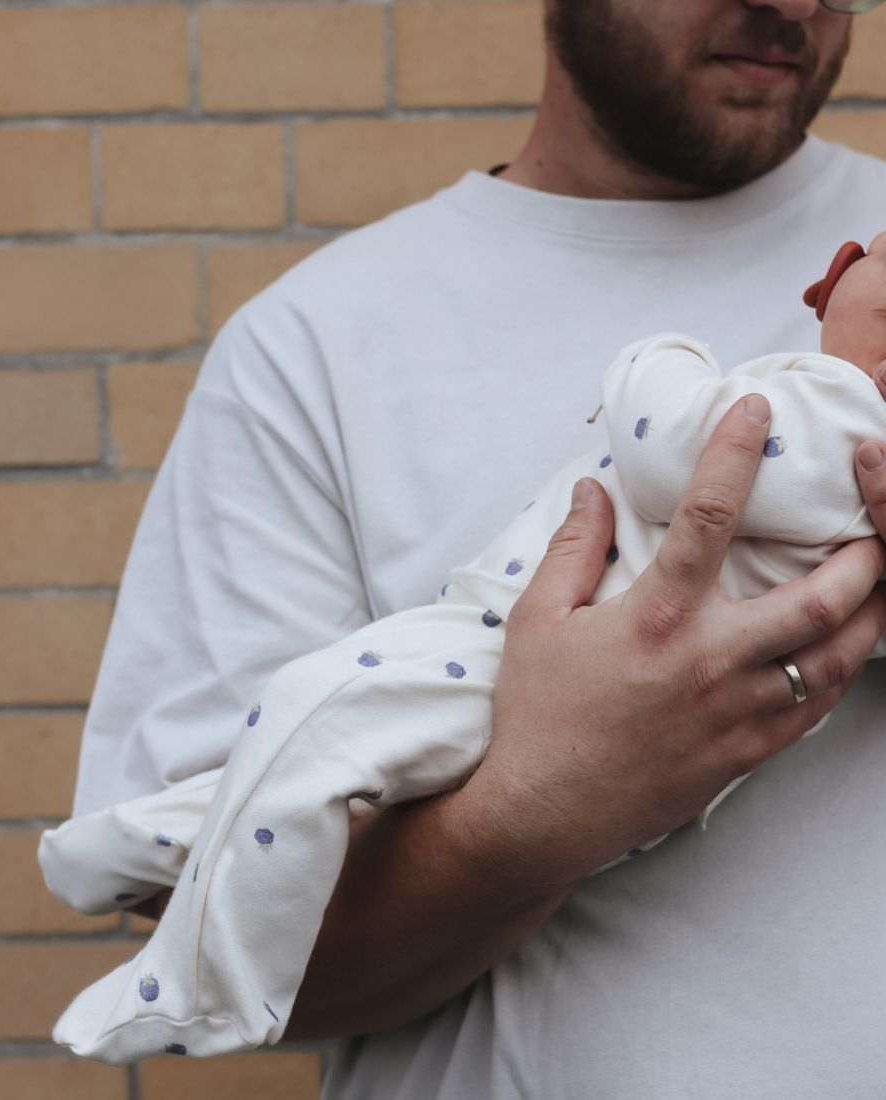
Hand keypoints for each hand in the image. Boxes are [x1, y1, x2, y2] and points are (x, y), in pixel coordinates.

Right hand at [465, 394, 885, 891]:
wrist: (545, 812)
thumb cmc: (538, 713)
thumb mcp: (537, 619)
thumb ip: (572, 548)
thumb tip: (591, 490)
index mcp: (658, 616)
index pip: (710, 516)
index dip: (737, 453)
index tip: (756, 412)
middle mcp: (712, 659)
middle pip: (821, 596)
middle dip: (863, 552)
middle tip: (868, 523)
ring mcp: (739, 711)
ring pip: (838, 656)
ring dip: (870, 612)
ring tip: (877, 581)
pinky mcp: (747, 753)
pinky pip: (817, 708)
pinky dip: (840, 671)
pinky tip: (841, 651)